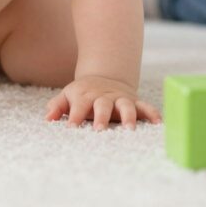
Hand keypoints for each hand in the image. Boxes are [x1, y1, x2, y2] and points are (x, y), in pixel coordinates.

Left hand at [46, 75, 160, 129]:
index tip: (71, 129)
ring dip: (128, 117)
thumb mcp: (67, 95)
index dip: (74, 117)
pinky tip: (158, 123)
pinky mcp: (134, 101)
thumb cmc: (82, 93)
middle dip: (101, 117)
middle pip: (102, 105)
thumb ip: (56, 106)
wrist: (105, 76)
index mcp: (85, 95)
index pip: (78, 107)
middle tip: (99, 130)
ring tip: (130, 130)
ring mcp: (120, 98)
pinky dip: (152, 113)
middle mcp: (104, 97)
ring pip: (126, 105)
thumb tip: (47, 119)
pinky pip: (145, 106)